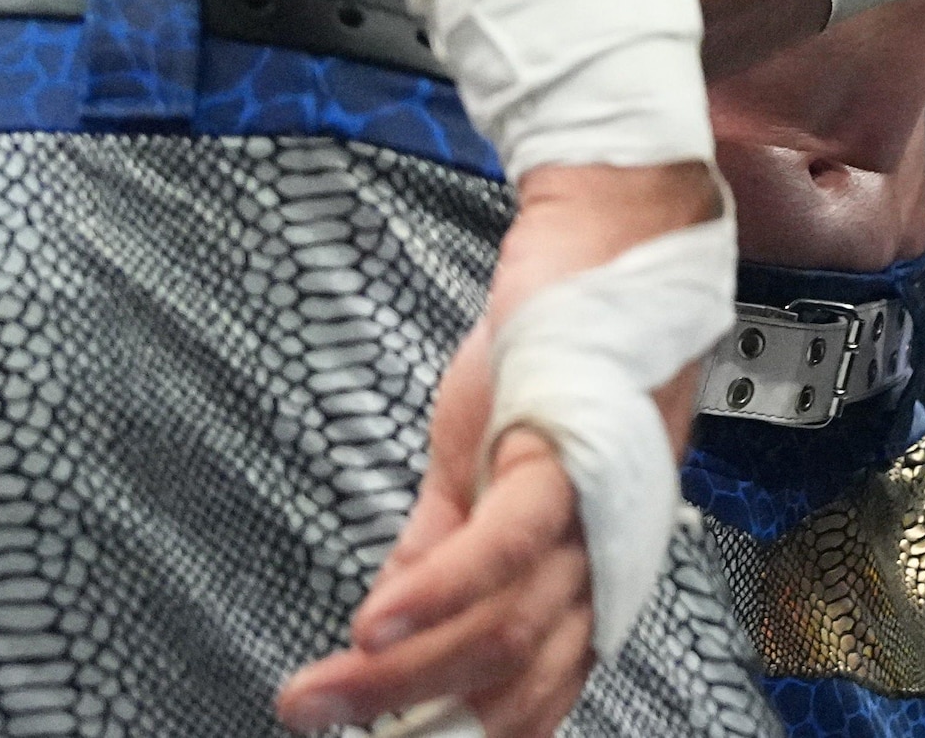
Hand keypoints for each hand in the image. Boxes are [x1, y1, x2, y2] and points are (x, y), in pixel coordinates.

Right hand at [277, 164, 715, 735]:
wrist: (609, 236)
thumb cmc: (558, 346)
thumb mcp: (480, 464)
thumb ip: (441, 551)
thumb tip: (383, 635)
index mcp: (587, 570)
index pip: (532, 690)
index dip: (460, 732)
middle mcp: (603, 556)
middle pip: (508, 677)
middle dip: (405, 717)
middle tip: (314, 723)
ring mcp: (592, 512)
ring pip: (503, 629)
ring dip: (401, 676)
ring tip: (321, 699)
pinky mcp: (565, 453)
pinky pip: (503, 547)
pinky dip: (436, 594)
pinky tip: (373, 628)